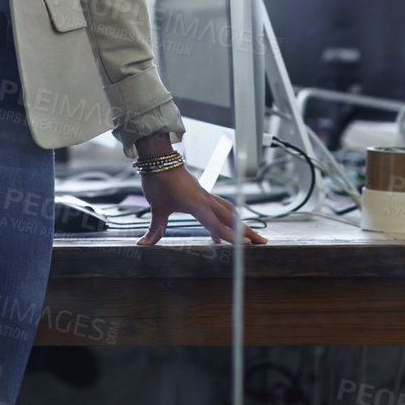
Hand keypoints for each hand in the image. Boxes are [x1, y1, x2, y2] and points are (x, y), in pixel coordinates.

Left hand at [136, 165, 268, 245]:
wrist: (159, 159)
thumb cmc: (158, 182)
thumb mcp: (156, 207)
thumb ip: (155, 228)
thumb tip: (142, 244)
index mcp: (197, 205)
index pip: (218, 225)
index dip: (232, 236)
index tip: (245, 245)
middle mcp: (206, 200)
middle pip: (231, 218)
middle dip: (247, 231)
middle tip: (261, 243)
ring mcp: (206, 196)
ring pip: (229, 211)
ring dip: (240, 224)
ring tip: (250, 236)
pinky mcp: (203, 194)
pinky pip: (221, 207)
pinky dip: (227, 218)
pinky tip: (221, 231)